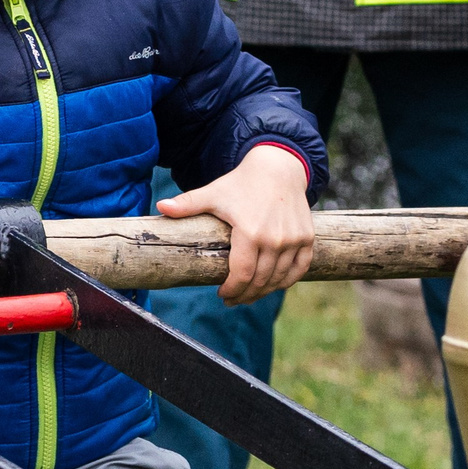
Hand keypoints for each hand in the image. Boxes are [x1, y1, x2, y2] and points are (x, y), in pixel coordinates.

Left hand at [157, 144, 315, 303]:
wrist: (278, 168)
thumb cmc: (241, 183)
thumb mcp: (213, 193)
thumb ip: (187, 204)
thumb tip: (160, 207)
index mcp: (250, 232)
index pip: (241, 275)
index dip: (231, 290)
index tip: (222, 295)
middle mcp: (275, 239)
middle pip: (260, 281)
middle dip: (245, 295)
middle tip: (233, 301)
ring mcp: (294, 240)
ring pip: (279, 279)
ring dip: (264, 292)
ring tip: (250, 296)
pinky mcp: (307, 238)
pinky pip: (299, 269)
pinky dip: (286, 281)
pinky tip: (273, 286)